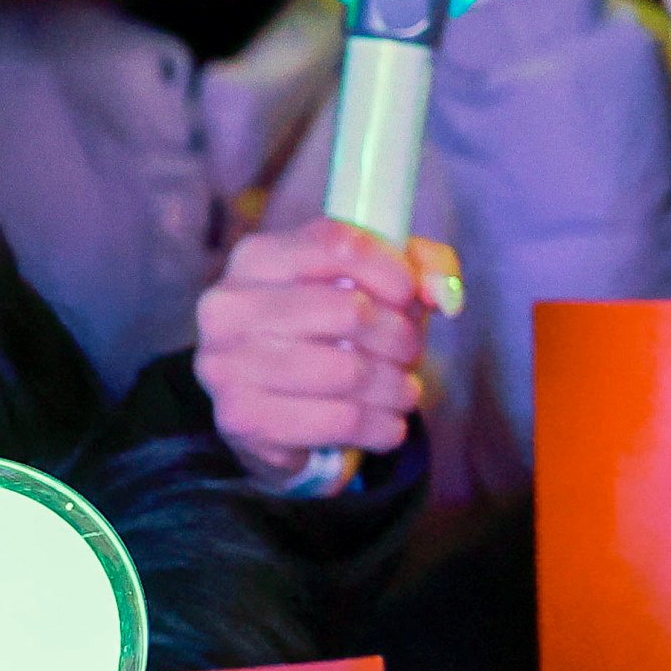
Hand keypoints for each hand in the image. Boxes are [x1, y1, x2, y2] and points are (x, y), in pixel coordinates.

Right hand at [193, 219, 453, 485]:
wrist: (281, 404)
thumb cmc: (335, 329)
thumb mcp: (379, 281)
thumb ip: (423, 266)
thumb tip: (443, 295)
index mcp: (258, 256)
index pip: (339, 244)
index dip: (393, 270)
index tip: (413, 296)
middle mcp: (229, 306)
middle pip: (349, 310)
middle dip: (400, 337)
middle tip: (410, 352)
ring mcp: (226, 364)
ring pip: (348, 372)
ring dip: (397, 386)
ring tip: (404, 389)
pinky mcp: (241, 418)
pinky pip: (338, 421)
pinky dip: (381, 425)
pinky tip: (388, 424)